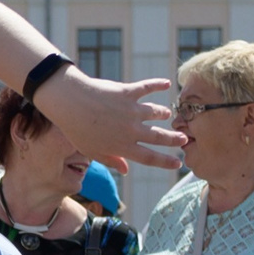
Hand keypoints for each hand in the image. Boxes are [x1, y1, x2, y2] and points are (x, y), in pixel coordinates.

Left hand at [30, 72, 185, 173]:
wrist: (69, 104)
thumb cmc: (76, 130)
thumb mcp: (92, 151)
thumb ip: (111, 160)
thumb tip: (126, 170)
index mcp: (122, 146)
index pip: (149, 157)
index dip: (165, 162)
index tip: (178, 164)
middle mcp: (131, 130)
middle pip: (158, 137)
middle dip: (174, 139)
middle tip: (184, 139)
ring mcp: (131, 111)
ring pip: (155, 112)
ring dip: (162, 113)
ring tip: (166, 114)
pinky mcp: (128, 92)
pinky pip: (147, 87)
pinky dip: (158, 85)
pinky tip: (166, 83)